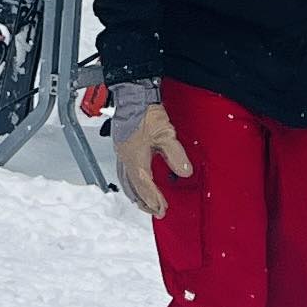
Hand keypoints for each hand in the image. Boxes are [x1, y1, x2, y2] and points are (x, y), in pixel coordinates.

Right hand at [115, 100, 193, 217]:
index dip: (154, 199)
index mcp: (134, 158)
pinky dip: (130, 183)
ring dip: (136, 194)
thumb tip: (185, 172)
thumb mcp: (166, 134)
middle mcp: (125, 158)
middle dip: (145, 201)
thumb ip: (176, 154)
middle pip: (133, 187)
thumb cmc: (146, 112)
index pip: (144, 185)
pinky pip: (124, 171)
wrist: (133, 95)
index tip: (163, 209)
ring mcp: (122, 152)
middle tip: (157, 211)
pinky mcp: (123, 146)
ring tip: (145, 203)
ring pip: (126, 180)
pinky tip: (135, 182)